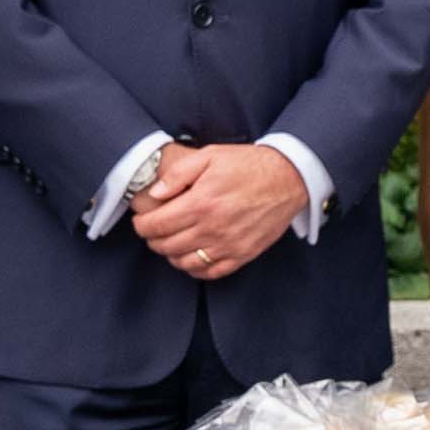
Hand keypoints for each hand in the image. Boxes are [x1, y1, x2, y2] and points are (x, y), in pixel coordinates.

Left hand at [130, 143, 309, 280]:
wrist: (288, 178)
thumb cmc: (249, 165)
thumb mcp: (209, 156)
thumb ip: (178, 174)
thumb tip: (155, 194)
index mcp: (200, 203)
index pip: (156, 226)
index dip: (141, 226)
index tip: (141, 221)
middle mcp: (212, 229)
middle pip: (166, 246)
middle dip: (153, 239)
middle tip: (153, 230)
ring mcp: (228, 245)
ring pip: (184, 262)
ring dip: (171, 255)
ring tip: (170, 243)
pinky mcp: (242, 255)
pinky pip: (210, 272)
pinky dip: (195, 269)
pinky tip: (192, 256)